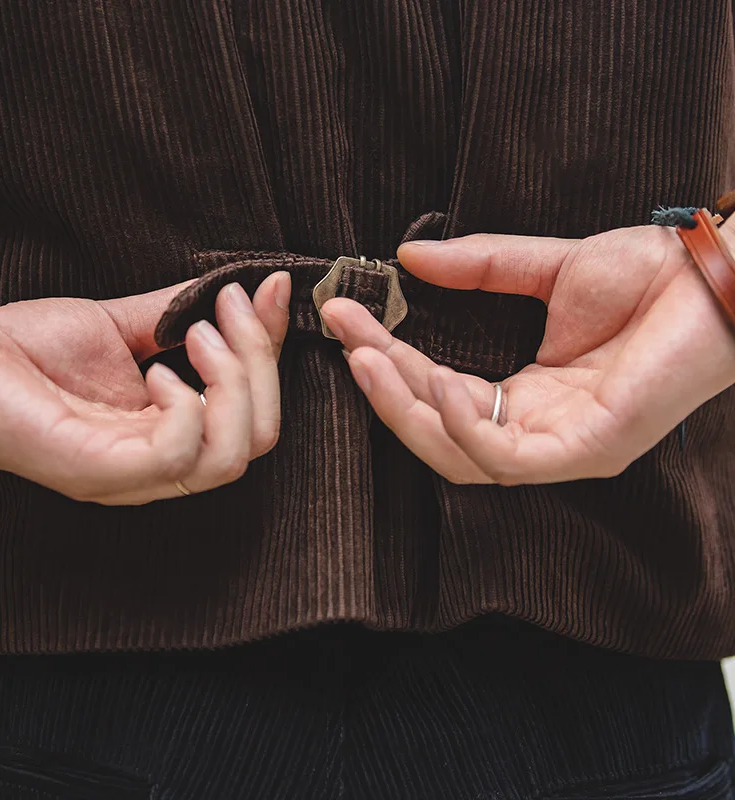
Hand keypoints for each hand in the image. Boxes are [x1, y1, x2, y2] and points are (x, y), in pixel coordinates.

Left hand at [0, 273, 290, 503]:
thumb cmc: (36, 348)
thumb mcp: (133, 324)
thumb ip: (196, 315)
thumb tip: (263, 287)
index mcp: (174, 437)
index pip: (259, 420)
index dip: (270, 355)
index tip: (266, 291)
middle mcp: (161, 468)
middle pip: (258, 442)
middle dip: (258, 365)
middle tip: (227, 310)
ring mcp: (131, 477)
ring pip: (230, 457)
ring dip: (230, 382)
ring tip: (193, 336)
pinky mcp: (99, 471)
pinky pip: (177, 456)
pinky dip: (184, 405)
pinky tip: (155, 371)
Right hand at [321, 224, 734, 484]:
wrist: (716, 275)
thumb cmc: (646, 278)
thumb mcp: (544, 269)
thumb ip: (476, 268)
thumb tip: (407, 258)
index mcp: (527, 397)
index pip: (437, 393)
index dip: (387, 360)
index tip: (346, 319)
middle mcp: (537, 430)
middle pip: (437, 432)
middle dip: (384, 388)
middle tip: (346, 340)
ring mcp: (561, 447)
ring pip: (459, 455)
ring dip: (407, 410)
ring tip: (372, 360)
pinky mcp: (586, 451)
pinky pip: (505, 457)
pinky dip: (462, 425)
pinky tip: (437, 381)